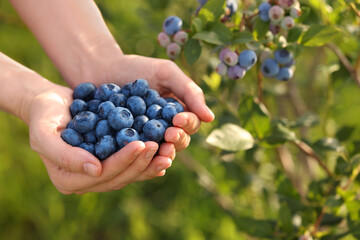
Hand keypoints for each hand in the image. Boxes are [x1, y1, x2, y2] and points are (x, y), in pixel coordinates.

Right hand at [28, 83, 172, 193]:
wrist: (50, 103)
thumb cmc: (43, 116)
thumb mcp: (44, 133)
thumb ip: (64, 155)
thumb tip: (96, 170)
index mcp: (68, 180)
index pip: (102, 174)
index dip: (123, 161)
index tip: (141, 143)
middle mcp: (85, 181)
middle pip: (119, 177)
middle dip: (141, 163)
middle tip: (159, 145)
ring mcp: (99, 173)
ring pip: (129, 174)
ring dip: (149, 164)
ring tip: (167, 150)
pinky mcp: (110, 161)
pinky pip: (131, 164)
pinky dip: (147, 159)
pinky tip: (163, 151)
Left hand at [77, 54, 214, 153]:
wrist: (101, 70)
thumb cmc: (136, 68)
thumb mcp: (166, 73)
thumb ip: (189, 92)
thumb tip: (210, 118)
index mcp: (178, 113)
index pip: (191, 124)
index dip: (187, 123)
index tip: (177, 119)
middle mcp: (165, 129)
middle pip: (179, 142)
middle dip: (177, 140)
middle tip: (169, 135)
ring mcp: (147, 139)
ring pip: (161, 153)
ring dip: (163, 154)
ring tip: (160, 150)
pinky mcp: (128, 146)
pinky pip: (138, 156)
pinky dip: (141, 159)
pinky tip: (141, 160)